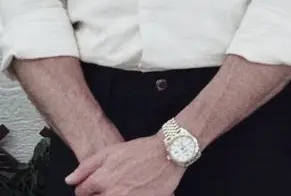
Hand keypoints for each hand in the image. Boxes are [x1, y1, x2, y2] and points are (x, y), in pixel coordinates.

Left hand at [65, 135, 183, 195]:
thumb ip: (86, 167)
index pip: (81, 193)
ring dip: (114, 194)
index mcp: (101, 180)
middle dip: (99, 194)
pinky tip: (134, 191)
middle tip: (110, 186)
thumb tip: (70, 180)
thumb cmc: (140, 150)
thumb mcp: (110, 151)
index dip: (85, 189)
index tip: (92, 186)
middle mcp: (112, 193)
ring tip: (124, 187)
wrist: (169, 152)